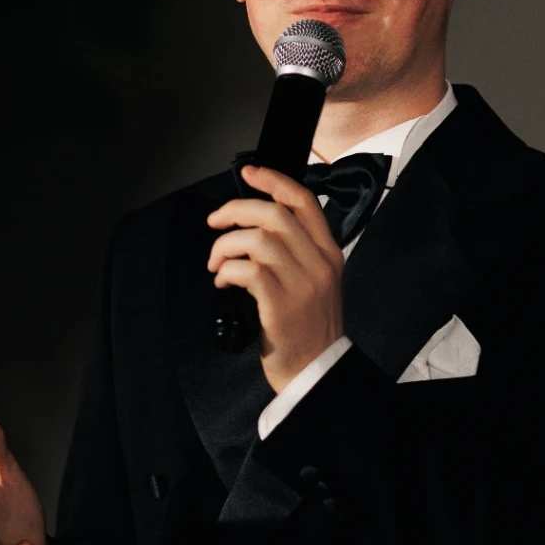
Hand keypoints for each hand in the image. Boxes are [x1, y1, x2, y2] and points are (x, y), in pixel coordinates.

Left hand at [207, 165, 343, 393]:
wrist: (314, 371)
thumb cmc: (307, 328)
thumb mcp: (313, 281)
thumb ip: (294, 251)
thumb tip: (253, 224)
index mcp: (329, 253)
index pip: (304, 201)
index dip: (273, 180)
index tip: (249, 173)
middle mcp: (319, 264)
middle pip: (274, 214)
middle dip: (235, 211)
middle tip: (215, 222)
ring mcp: (302, 285)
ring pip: (257, 240)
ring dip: (226, 246)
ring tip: (217, 264)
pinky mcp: (281, 305)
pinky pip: (247, 270)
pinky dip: (227, 270)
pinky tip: (223, 282)